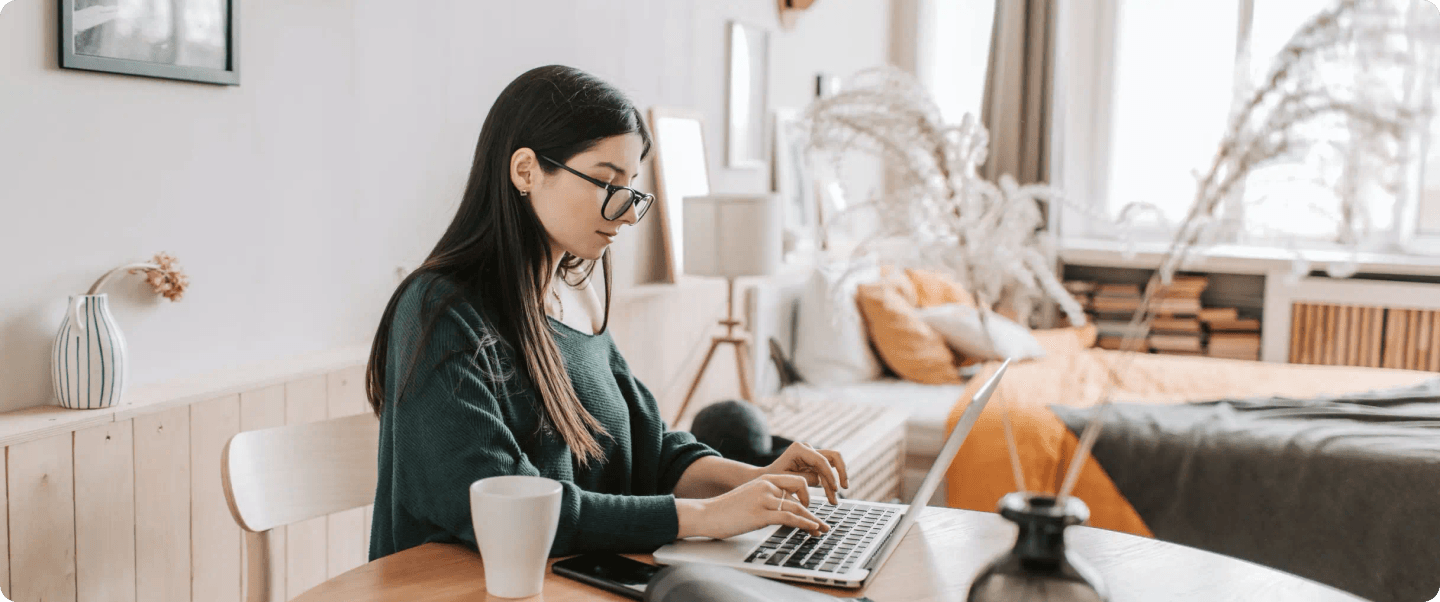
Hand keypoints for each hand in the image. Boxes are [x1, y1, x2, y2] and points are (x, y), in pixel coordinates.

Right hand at [675, 474, 828, 539]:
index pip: (795, 482)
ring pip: (798, 507)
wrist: (706, 514)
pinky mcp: (761, 514)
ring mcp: (764, 499)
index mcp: (764, 479)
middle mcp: (766, 486)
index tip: (812, 510)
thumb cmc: (726, 510)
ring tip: (822, 531)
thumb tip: (783, 511)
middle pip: (801, 490)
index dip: (807, 496)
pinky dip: (804, 524)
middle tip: (822, 523)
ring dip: (813, 521)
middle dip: (814, 508)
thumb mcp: (749, 498)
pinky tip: (812, 530)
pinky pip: (789, 518)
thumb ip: (766, 499)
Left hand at [762, 442, 848, 504]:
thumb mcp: (789, 481)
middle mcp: (808, 448)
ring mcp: (812, 454)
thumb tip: (822, 481)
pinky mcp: (814, 463)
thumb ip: (806, 479)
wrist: (766, 479)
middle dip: (841, 472)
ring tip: (834, 501)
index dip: (831, 475)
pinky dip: (830, 484)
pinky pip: (828, 472)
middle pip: (834, 456)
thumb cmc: (773, 479)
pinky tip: (831, 498)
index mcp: (799, 449)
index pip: (822, 460)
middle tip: (844, 487)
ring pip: (833, 465)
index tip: (835, 489)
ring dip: (836, 482)